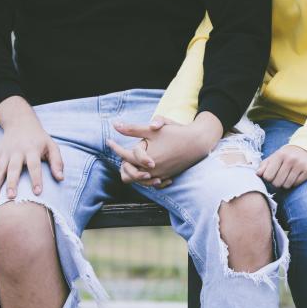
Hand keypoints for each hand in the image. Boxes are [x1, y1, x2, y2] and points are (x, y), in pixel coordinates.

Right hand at [0, 96, 63, 198]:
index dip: (36, 179)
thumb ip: (57, 162)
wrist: (20, 122)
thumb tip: (61, 178)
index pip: (34, 165)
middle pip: (13, 168)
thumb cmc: (39, 138)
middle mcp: (16, 151)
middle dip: (12, 182)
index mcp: (32, 149)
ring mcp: (4, 153)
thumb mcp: (52, 146)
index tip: (37, 192)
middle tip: (11, 197)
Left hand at [107, 112, 222, 186]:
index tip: (109, 141)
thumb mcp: (152, 129)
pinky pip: (151, 182)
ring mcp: (160, 175)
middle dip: (122, 163)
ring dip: (133, 170)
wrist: (197, 142)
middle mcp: (151, 170)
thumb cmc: (175, 133)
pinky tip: (145, 168)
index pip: (123, 156)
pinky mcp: (168, 177)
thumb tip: (114, 125)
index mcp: (145, 158)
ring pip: (139, 180)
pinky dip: (145, 176)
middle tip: (120, 153)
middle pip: (128, 172)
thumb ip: (132, 129)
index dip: (114, 147)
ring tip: (130, 161)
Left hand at [257, 145, 306, 188]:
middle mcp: (290, 159)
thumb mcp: (275, 156)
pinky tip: (296, 176)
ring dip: (286, 183)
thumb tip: (257, 174)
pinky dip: (295, 182)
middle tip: (281, 177)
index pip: (268, 176)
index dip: (269, 178)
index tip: (273, 175)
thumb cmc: (288, 154)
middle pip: (277, 183)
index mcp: (279, 155)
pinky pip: (297, 184)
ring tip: (288, 176)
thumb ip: (265, 165)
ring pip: (287, 185)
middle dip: (277, 182)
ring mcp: (301, 165)